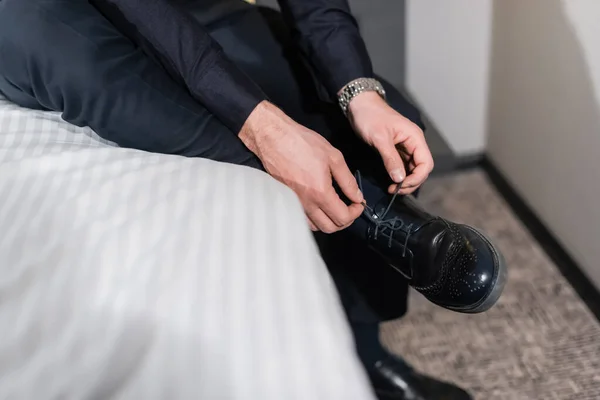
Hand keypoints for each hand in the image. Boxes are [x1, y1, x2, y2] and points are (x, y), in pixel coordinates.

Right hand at [239, 101, 363, 232]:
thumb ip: (348, 180)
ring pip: (316, 227)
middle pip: (330, 228)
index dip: (356, 212)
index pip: (343, 217)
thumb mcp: (333, 157)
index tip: (359, 202)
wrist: (274, 138)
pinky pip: (304, 220)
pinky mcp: (287, 201)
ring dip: (330, 221)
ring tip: (336, 207)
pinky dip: (316, 219)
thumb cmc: (302, 143)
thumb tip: (357, 196)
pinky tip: (320, 206)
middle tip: (350, 206)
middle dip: (345, 220)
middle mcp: (306, 203)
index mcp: (320, 193)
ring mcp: (295, 204)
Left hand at [347, 92, 433, 194]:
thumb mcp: (379, 138)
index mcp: (415, 138)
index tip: (400, 186)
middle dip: (411, 182)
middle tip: (394, 190)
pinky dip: (398, 175)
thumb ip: (390, 159)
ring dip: (404, 181)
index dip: (417, 178)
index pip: (426, 164)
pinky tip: (390, 181)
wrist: (359, 105)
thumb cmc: (370, 117)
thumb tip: (399, 179)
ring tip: (391, 188)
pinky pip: (402, 166)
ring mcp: (406, 147)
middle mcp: (414, 143)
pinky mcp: (396, 150)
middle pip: (421, 169)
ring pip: (412, 169)